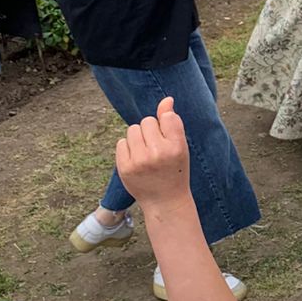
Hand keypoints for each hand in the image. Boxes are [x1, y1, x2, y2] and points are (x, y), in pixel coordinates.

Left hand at [115, 97, 190, 211]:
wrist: (165, 202)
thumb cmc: (175, 170)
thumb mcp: (180, 146)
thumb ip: (172, 122)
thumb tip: (167, 99)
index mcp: (176, 146)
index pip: (166, 116)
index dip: (166, 126)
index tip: (168, 140)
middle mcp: (158, 153)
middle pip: (147, 121)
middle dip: (151, 131)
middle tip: (157, 149)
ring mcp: (139, 161)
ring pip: (132, 130)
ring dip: (138, 138)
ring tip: (146, 154)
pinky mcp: (124, 168)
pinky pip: (121, 143)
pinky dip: (128, 149)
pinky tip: (136, 161)